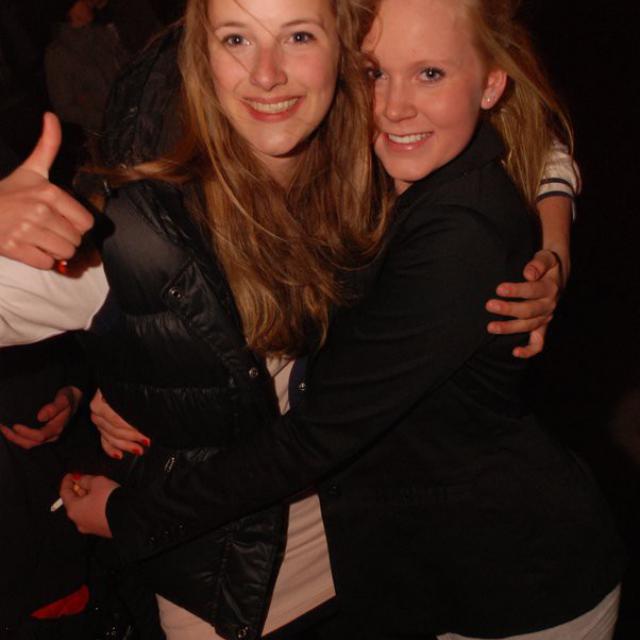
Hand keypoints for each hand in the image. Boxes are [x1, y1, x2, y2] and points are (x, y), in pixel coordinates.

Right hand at [0, 113, 93, 268]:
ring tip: (40, 239)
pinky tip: (30, 248)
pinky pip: (46, 264)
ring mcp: (26, 231)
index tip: (61, 219)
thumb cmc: (9, 192)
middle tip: (47, 230)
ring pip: (64, 253)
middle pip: (76, 240)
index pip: (86, 223)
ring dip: (55, 251)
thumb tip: (52, 116)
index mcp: (49, 193)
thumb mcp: (31, 169)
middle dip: (65, 239)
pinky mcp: (15, 249)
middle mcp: (39, 211)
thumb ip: (47, 146)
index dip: (76, 225)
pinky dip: (41, 260)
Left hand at [0, 385, 81, 448]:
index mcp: (57, 428)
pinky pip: (29, 440)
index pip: (39, 436)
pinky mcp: (44, 434)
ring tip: (3, 428)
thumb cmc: (67, 397)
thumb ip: (53, 408)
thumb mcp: (63, 399)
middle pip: (31, 443)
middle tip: (2, 427)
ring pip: (29, 443)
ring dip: (15, 438)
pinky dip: (18, 437)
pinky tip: (10, 429)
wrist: (73, 398)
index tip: (14, 425)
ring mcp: (48, 436)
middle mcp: (52, 435)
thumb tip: (40, 417)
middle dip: (15, 437)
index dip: (25, 433)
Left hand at [60, 473, 116, 536]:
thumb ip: (86, 479)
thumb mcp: (98, 482)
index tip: (71, 474)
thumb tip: (79, 479)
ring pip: (83, 510)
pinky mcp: (100, 530)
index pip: (64, 493)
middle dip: (78, 490)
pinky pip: (93, 515)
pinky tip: (102, 500)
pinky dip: (94, 507)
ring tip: (96, 489)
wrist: (128, 517)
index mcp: (73, 509)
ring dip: (87, 499)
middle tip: (84, 480)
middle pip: (73, 502)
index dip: (67, 481)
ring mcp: (89, 527)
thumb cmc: (110, 499)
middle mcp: (78, 520)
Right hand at [90, 389, 150, 458]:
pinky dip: (111, 450)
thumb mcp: (129, 391)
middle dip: (131, 438)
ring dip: (125, 445)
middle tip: (145, 442)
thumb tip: (145, 418)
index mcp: (99, 402)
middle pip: (113, 430)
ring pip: (110, 437)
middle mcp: (96, 413)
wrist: (117, 382)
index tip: (143, 433)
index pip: (116, 420)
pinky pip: (103, 442)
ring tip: (138, 450)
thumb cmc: (125, 387)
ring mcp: (97, 421)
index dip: (130, 428)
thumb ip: (133, 402)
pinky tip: (119, 455)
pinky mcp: (100, 428)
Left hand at [486, 249, 563, 357]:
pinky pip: (538, 343)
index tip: (499, 289)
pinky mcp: (542, 326)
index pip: (533, 290)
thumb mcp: (546, 257)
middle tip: (489, 305)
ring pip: (528, 326)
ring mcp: (545, 317)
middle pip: (529, 310)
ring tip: (490, 327)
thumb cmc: (546, 265)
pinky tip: (514, 352)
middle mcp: (549, 305)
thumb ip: (538, 263)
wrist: (556, 275)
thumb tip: (528, 273)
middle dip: (508, 309)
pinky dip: (529, 350)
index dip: (516, 290)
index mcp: (550, 288)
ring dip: (509, 328)